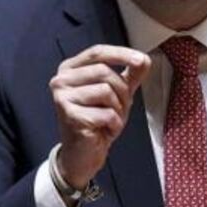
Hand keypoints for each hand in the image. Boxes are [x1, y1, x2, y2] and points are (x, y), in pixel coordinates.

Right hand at [50, 44, 150, 189]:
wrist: (83, 154)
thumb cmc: (97, 121)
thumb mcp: (117, 94)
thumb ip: (129, 76)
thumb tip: (145, 59)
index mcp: (70, 69)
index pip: (98, 52)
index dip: (121, 54)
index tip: (141, 60)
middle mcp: (61, 80)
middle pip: (104, 72)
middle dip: (122, 91)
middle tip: (121, 108)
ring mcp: (62, 98)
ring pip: (106, 91)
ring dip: (118, 108)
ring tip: (111, 119)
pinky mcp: (70, 116)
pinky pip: (106, 113)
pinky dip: (114, 123)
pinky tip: (105, 130)